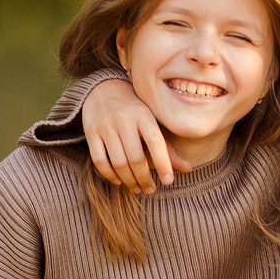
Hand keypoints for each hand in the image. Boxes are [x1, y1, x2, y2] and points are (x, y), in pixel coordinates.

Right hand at [82, 78, 184, 192]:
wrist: (103, 89)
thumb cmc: (134, 110)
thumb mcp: (151, 122)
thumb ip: (167, 147)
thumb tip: (188, 169)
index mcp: (143, 115)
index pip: (156, 142)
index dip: (163, 163)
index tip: (168, 181)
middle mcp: (124, 119)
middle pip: (136, 157)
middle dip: (144, 178)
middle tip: (150, 189)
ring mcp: (105, 126)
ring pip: (118, 162)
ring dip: (129, 180)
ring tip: (137, 188)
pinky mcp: (91, 132)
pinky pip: (99, 160)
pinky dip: (109, 174)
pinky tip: (118, 181)